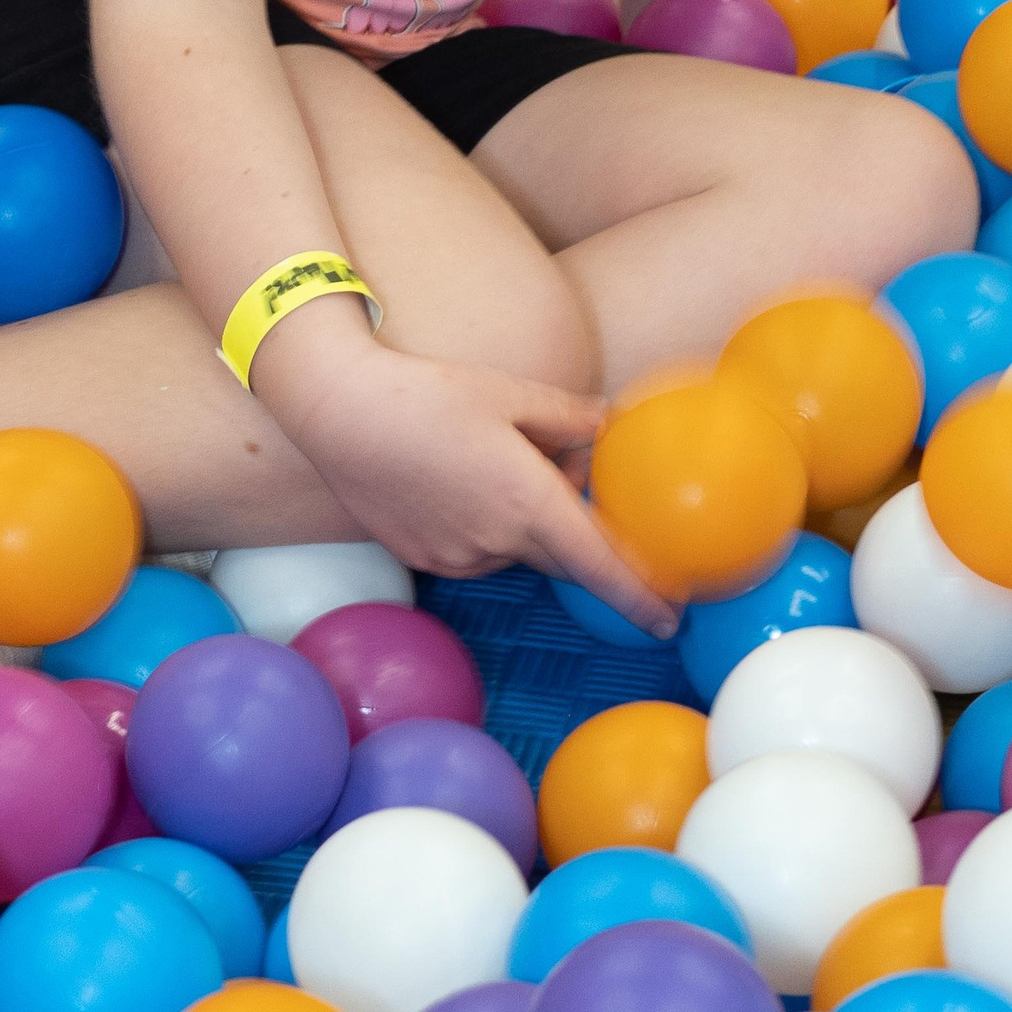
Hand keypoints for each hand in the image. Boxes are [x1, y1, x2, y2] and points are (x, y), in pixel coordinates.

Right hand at [272, 339, 675, 635]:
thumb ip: (571, 417)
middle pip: (562, 559)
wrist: (341, 413)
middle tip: (587, 499)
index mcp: (528, 502)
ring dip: (526, 525)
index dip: (640, 597)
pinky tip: (458, 480)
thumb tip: (609, 425)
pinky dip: (485, 527)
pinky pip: (475, 552)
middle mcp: (497, 542)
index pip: (600, 566)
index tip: (670, 618)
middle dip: (583, 541)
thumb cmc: (429, 394)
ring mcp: (458, 557)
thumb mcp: (511, 393)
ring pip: (514, 550)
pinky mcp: (425, 559)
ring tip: (497, 463)